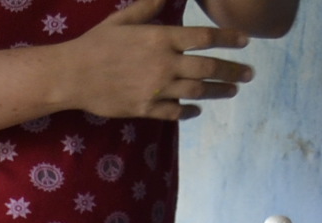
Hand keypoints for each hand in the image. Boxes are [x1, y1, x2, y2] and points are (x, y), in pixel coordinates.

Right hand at [52, 0, 252, 122]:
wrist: (71, 75)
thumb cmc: (96, 43)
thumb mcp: (123, 18)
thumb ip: (149, 7)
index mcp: (160, 38)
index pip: (205, 37)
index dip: (229, 37)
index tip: (245, 41)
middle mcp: (164, 64)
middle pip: (209, 67)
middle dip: (234, 70)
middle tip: (250, 73)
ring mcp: (156, 89)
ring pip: (198, 91)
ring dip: (219, 91)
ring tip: (233, 89)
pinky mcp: (145, 108)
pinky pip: (175, 112)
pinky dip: (189, 111)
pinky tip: (197, 109)